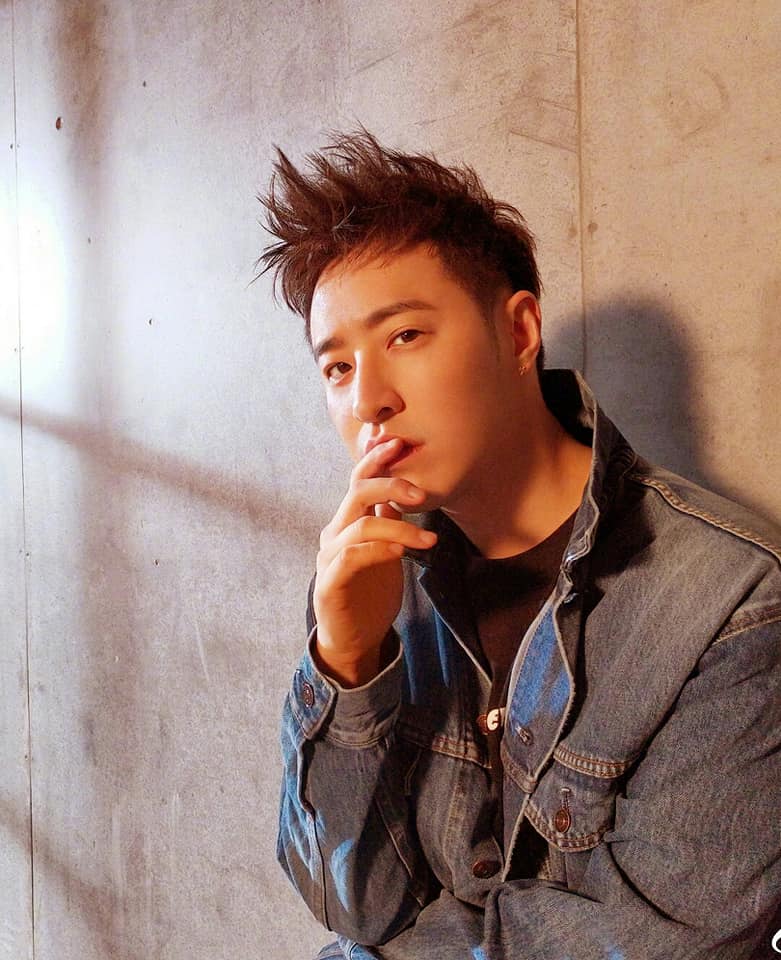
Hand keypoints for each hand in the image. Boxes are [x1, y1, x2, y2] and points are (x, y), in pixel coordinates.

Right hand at [313, 438, 436, 686]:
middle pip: (357, 493)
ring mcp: (329, 558)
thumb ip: (390, 520)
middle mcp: (334, 533)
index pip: (359, 480)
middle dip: (391, 484)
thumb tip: (409, 488)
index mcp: (347, 521)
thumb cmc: (370, 591)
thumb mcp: (386, 548)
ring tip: (428, 540)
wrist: (354, 638)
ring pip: (360, 526)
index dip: (377, 459)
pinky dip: (379, 550)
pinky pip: (351, 558)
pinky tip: (401, 552)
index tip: (401, 442)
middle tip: (422, 494)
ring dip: (399, 527)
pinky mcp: (330, 584)